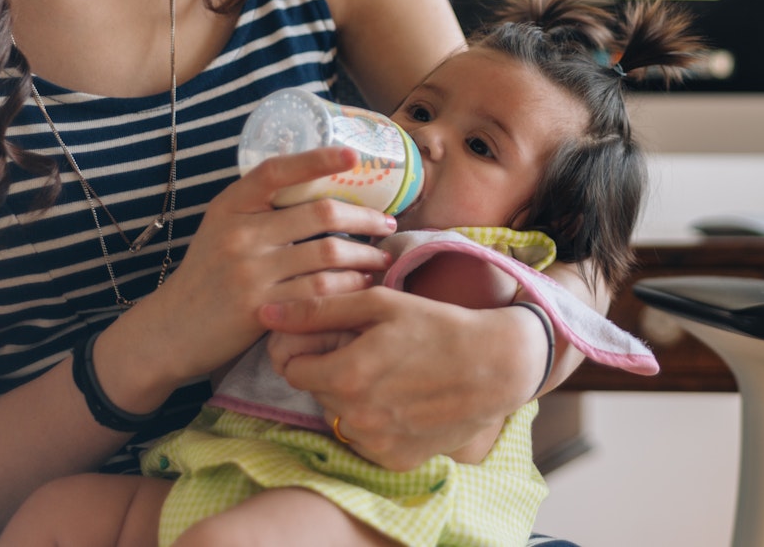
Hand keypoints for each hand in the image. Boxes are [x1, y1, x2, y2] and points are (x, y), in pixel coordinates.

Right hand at [106, 148, 394, 407]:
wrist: (170, 330)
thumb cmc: (208, 273)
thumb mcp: (222, 228)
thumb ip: (261, 208)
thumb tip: (323, 184)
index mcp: (231, 205)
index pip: (277, 170)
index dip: (318, 159)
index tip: (354, 155)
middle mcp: (239, 233)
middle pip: (321, 213)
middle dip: (365, 218)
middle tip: (387, 223)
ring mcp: (249, 271)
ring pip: (328, 253)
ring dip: (365, 255)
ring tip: (381, 258)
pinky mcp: (260, 307)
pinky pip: (321, 289)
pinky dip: (350, 285)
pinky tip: (362, 284)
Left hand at [260, 288, 546, 470]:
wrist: (498, 365)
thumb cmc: (440, 325)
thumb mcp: (381, 304)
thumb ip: (319, 309)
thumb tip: (266, 312)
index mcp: (345, 376)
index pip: (292, 369)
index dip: (310, 350)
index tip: (337, 339)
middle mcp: (354, 417)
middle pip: (319, 392)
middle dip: (335, 370)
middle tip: (372, 352)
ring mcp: (376, 443)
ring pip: (342, 417)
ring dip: (356, 397)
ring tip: (393, 374)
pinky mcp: (396, 459)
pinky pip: (368, 439)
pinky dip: (379, 421)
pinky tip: (406, 398)